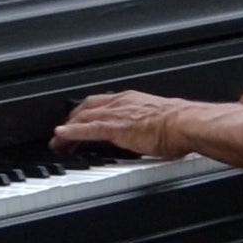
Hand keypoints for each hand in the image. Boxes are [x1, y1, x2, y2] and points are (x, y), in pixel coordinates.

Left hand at [54, 90, 187, 158]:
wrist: (185, 124)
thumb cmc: (180, 124)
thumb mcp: (159, 120)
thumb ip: (146, 125)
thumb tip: (148, 136)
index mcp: (132, 100)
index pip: (101, 103)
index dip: (85, 112)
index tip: (78, 121)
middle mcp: (121, 103)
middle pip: (86, 108)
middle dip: (71, 119)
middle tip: (62, 133)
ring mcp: (116, 114)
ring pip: (82, 117)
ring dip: (66, 129)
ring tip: (56, 142)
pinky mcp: (116, 128)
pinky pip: (87, 129)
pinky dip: (71, 132)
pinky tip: (60, 136)